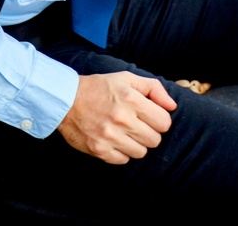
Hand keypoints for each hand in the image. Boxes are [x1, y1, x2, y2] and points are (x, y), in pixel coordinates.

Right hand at [58, 72, 176, 163]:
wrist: (65, 100)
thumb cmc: (99, 87)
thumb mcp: (126, 79)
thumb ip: (153, 88)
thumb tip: (172, 106)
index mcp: (131, 99)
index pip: (164, 122)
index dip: (159, 119)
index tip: (148, 116)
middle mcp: (122, 119)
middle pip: (155, 140)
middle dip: (149, 132)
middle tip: (136, 124)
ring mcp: (110, 136)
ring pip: (141, 152)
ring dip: (136, 144)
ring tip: (124, 133)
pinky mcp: (99, 150)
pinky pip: (123, 160)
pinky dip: (121, 152)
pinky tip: (114, 140)